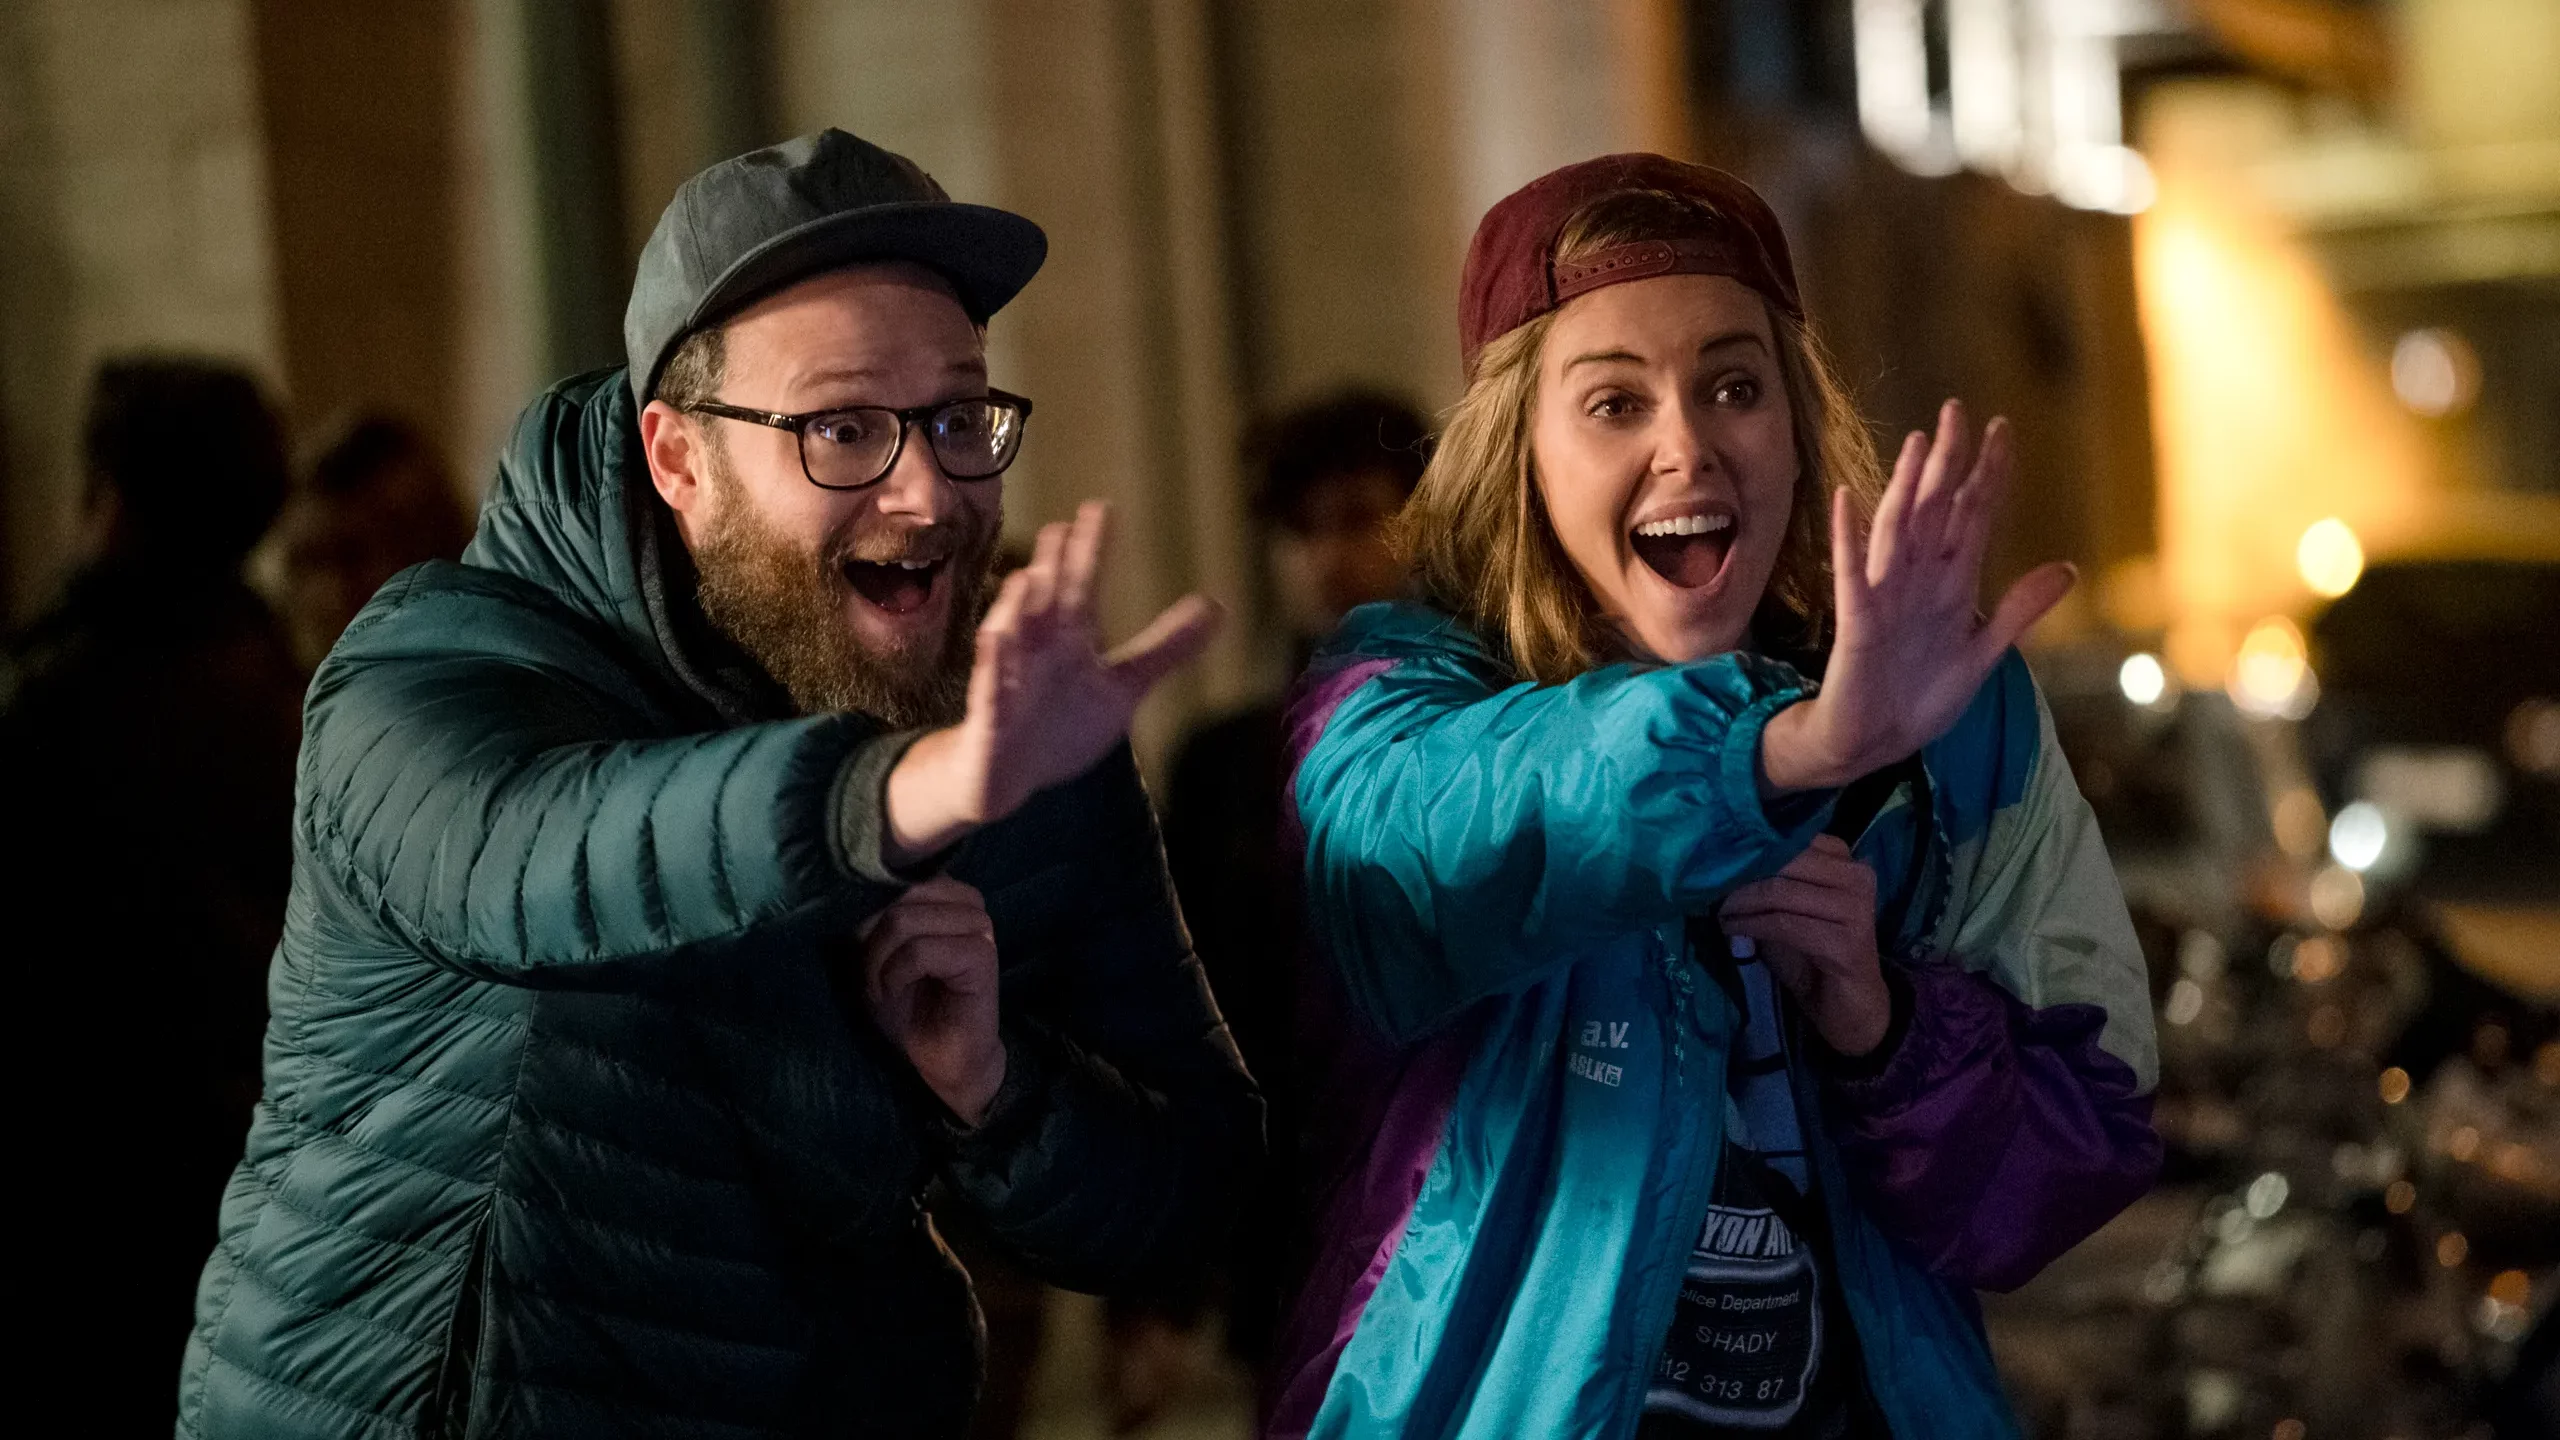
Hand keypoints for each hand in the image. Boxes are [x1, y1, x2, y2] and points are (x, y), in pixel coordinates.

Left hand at [859, 877, 1006, 1124]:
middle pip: (896, 895)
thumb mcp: (876, 953)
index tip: (859, 949)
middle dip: (870, 939)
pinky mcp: (982, 955)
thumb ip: (871, 917)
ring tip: (881, 988)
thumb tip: (847, 888)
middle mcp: (966, 901)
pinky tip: (896, 994)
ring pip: (904, 920)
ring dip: (879, 961)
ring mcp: (978, 926)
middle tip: (870, 978)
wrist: (941, 1059)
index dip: (865, 911)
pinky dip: (895, 975)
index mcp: (944, 892)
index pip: (894, 874)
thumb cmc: (907, 1005)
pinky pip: (920, 951)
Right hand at [885, 501, 1221, 860]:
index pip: (1081, 586)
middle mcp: (1037, 651)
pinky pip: (989, 690)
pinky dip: (992, 668)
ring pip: (1011, 639)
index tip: (1099, 508)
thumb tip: (1218, 608)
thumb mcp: (1124, 686)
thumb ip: (1166, 648)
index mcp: (1070, 640)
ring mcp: (1010, 680)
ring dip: (1015, 610)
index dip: (1090, 550)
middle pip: (1045, 603)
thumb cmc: (1061, 724)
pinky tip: (993, 642)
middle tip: (1058, 529)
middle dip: (1051, 568)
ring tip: (1026, 579)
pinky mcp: (991, 717)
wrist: (1009, 777)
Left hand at [1721, 836, 1892, 1056]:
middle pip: (1785, 860)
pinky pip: (1784, 924)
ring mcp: (1857, 908)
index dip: (1751, 847)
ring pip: (1780, 892)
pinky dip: (1752, 926)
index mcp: (1845, 860)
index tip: (1718, 859)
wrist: (1850, 1006)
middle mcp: (1858, 876)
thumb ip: (1770, 881)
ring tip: (1719, 912)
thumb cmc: (1814, 954)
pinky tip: (1731, 930)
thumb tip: (1723, 861)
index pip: (1791, 838)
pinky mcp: (1847, 942)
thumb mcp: (1788, 909)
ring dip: (1740, 903)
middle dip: (1742, 874)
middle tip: (1711, 887)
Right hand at [1761, 400, 2074, 791]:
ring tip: (1919, 445)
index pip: (1975, 516)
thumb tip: (2067, 568)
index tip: (2002, 430)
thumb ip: (2020, 610)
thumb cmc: (1918, 699)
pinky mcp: (1859, 624)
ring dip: (1908, 487)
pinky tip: (1849, 501)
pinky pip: (1853, 575)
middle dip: (1951, 461)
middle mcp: (1920, 581)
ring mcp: (1886, 598)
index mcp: (1953, 585)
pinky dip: (1850, 540)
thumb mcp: (1983, 655)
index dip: (1989, 474)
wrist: (1871, 744)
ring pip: (1899, 531)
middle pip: (1938, 510)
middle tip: (1959, 410)